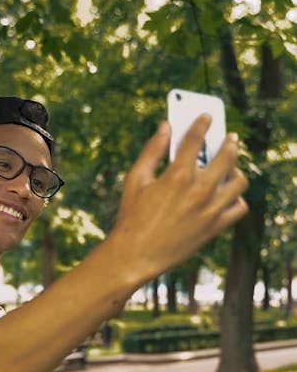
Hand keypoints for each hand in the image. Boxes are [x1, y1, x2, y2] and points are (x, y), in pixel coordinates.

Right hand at [111, 116, 247, 281]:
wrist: (137, 255)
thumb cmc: (132, 216)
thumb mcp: (136, 180)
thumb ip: (152, 150)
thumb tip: (165, 127)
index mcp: (177, 176)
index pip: (196, 139)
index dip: (202, 123)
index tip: (206, 117)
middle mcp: (198, 191)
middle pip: (226, 157)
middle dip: (229, 143)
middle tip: (229, 138)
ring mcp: (210, 210)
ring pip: (239, 182)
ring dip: (236, 170)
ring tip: (229, 168)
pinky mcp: (215, 227)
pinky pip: (239, 207)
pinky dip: (236, 198)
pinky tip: (227, 194)